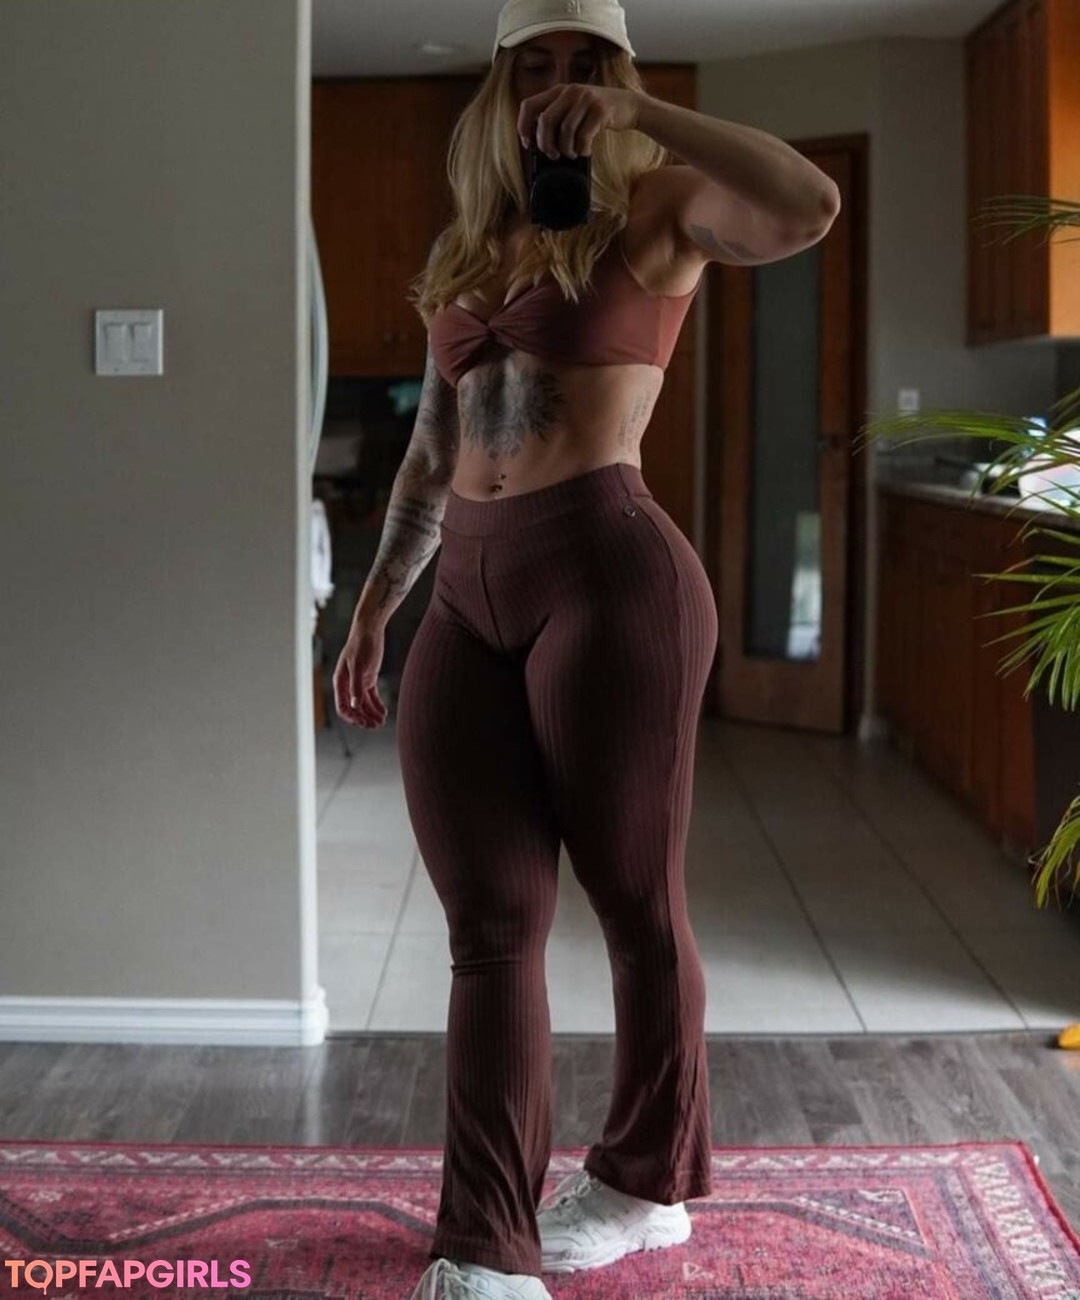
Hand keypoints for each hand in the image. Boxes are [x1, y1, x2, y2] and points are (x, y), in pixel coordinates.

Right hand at [333, 622, 388, 727]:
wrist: (369, 629)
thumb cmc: (361, 645)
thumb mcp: (358, 666)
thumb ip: (356, 686)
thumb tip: (355, 705)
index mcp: (340, 681)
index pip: (342, 706)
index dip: (352, 717)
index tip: (364, 723)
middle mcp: (348, 684)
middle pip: (354, 708)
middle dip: (364, 718)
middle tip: (375, 726)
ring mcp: (358, 681)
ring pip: (363, 703)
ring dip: (371, 714)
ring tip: (381, 722)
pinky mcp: (368, 678)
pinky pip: (371, 696)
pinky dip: (377, 705)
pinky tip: (384, 712)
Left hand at [518, 85, 641, 159]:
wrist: (629, 105)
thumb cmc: (597, 113)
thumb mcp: (574, 108)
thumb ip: (558, 117)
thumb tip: (540, 142)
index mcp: (559, 91)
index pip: (529, 105)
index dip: (523, 126)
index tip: (528, 143)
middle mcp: (570, 91)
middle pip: (546, 120)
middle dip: (546, 144)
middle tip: (553, 155)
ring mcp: (586, 99)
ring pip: (565, 130)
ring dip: (566, 149)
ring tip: (572, 154)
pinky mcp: (601, 110)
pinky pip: (584, 136)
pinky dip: (582, 149)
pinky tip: (585, 151)